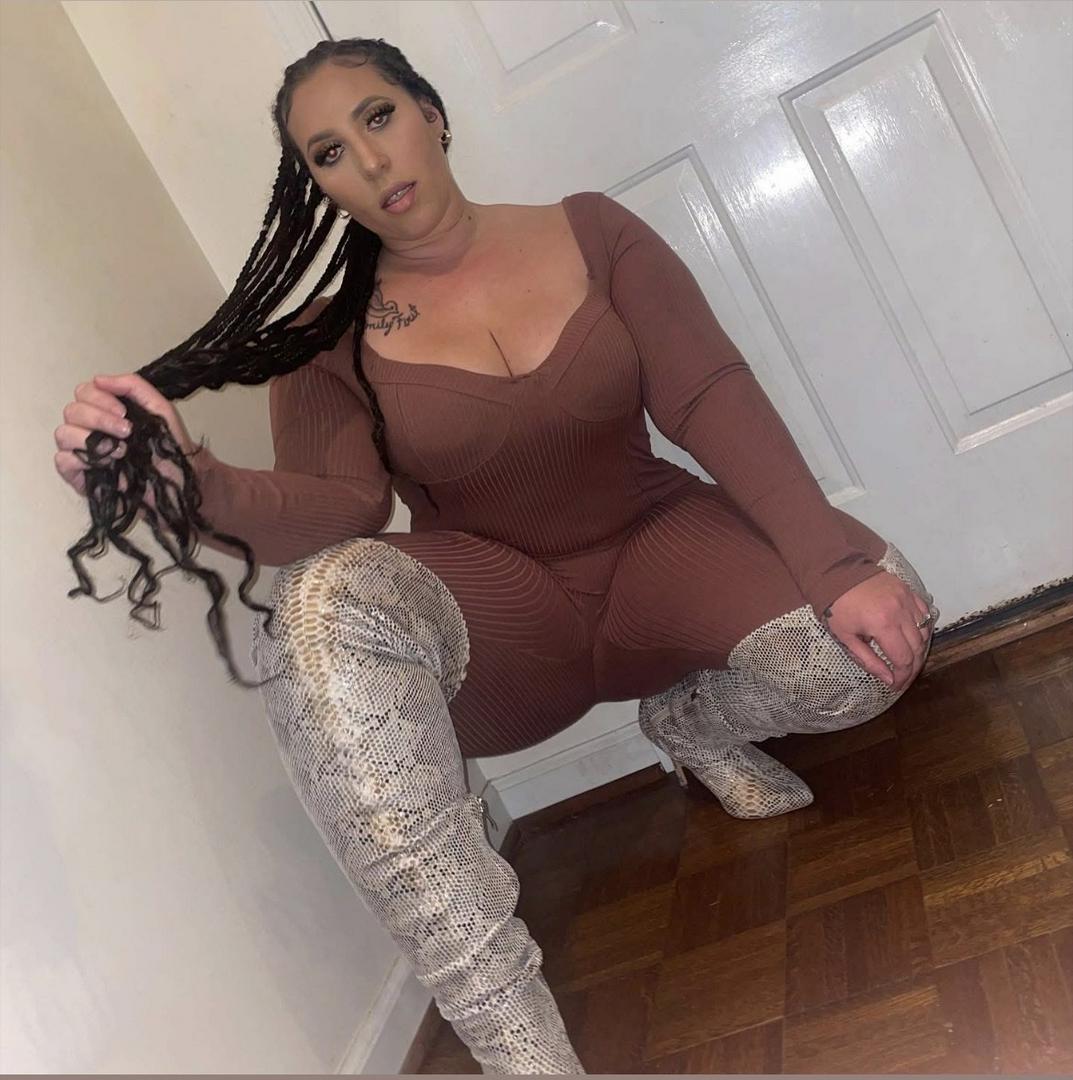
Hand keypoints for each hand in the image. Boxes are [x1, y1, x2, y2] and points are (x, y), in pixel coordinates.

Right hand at [54, 373, 195, 510]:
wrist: (176, 483)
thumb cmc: (168, 447)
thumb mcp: (159, 409)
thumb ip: (133, 386)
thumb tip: (99, 379)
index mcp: (105, 411)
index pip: (84, 392)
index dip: (100, 398)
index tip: (124, 413)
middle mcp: (89, 428)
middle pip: (72, 410)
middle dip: (100, 418)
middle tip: (127, 431)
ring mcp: (81, 451)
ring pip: (63, 433)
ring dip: (91, 438)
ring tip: (121, 450)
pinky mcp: (78, 474)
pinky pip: (62, 459)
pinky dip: (81, 458)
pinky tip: (106, 464)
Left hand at [822, 571, 933, 692]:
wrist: (836, 574)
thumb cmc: (836, 606)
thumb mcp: (846, 638)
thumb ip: (869, 660)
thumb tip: (888, 679)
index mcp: (883, 624)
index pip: (903, 659)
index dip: (903, 676)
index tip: (896, 685)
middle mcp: (900, 612)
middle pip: (917, 648)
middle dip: (912, 667)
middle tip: (902, 677)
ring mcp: (907, 599)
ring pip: (924, 632)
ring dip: (918, 649)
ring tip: (906, 660)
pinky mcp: (908, 590)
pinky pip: (924, 614)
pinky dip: (922, 628)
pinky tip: (912, 637)